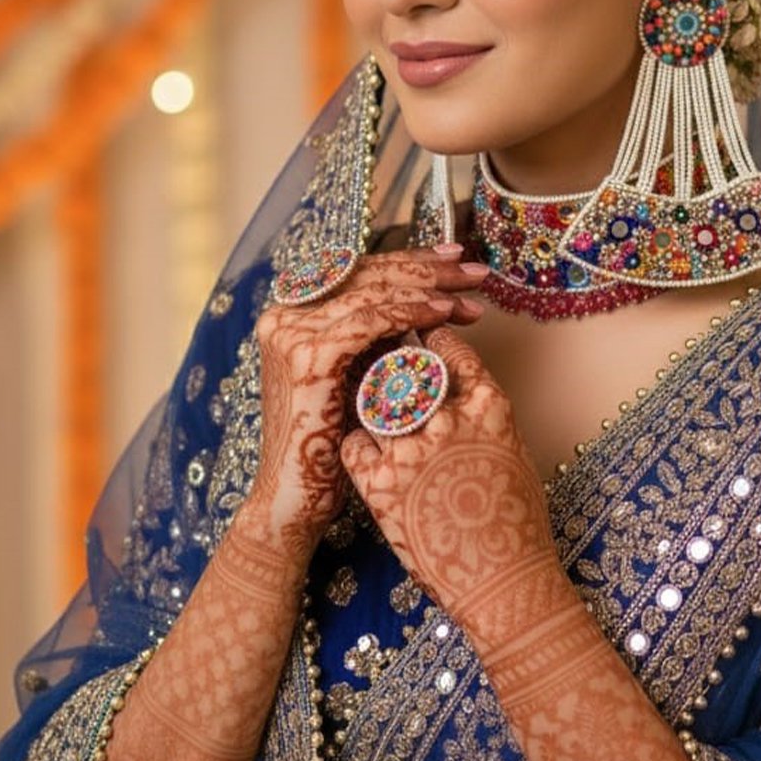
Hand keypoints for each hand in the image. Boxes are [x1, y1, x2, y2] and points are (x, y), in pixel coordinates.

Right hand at [243, 249, 486, 555]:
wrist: (295, 502)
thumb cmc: (333, 447)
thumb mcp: (356, 379)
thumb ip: (380, 341)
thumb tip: (434, 303)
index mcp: (294, 315)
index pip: (360, 273)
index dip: (409, 262)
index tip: (454, 258)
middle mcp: (285, 316)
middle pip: (369, 276)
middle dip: (428, 272)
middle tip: (476, 273)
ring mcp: (291, 333)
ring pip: (374, 293)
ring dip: (429, 291)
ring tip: (471, 298)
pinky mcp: (308, 357)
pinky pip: (371, 322)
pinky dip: (411, 314)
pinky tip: (444, 315)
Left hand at [340, 328, 561, 640]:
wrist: (502, 582)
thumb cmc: (516, 524)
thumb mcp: (511, 451)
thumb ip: (482, 414)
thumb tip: (459, 393)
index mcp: (488, 406)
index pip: (448, 350)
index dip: (430, 344)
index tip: (422, 345)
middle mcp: (448, 419)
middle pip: (406, 368)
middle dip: (394, 364)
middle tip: (388, 367)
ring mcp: (411, 450)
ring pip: (374, 401)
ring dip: (372, 402)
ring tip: (374, 410)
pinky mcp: (379, 483)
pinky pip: (354, 444)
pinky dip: (358, 445)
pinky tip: (368, 455)